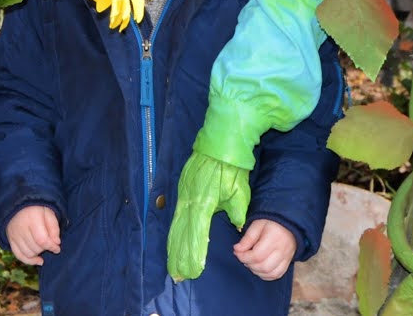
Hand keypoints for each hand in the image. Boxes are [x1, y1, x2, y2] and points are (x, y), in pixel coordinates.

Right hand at [6, 205, 60, 265]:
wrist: (20, 204)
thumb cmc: (38, 209)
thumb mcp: (49, 213)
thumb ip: (54, 228)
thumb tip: (56, 243)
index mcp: (32, 218)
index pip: (42, 240)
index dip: (51, 247)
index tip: (57, 248)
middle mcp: (21, 227)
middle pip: (35, 247)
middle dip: (45, 249)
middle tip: (49, 243)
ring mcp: (14, 234)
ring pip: (28, 253)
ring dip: (38, 253)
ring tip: (43, 247)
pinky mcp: (10, 239)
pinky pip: (19, 255)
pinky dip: (29, 260)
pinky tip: (38, 260)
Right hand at [167, 149, 251, 280]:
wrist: (221, 140)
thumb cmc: (232, 166)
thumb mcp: (240, 191)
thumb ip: (236, 211)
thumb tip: (236, 225)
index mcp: (205, 203)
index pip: (198, 233)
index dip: (194, 252)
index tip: (192, 270)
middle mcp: (190, 200)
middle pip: (183, 232)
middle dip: (180, 255)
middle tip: (177, 274)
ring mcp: (184, 193)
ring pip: (178, 223)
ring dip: (175, 244)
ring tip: (172, 262)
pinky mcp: (183, 187)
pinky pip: (177, 213)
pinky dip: (175, 229)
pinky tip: (173, 240)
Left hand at [233, 218, 297, 280]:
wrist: (289, 223)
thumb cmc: (271, 222)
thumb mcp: (257, 224)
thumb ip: (248, 238)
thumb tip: (237, 250)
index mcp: (273, 238)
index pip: (257, 256)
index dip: (244, 257)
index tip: (237, 252)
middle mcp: (281, 251)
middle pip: (263, 266)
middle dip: (249, 264)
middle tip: (243, 257)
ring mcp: (286, 258)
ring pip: (270, 273)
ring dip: (256, 271)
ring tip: (250, 262)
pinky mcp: (288, 262)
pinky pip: (277, 275)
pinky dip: (266, 275)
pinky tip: (259, 269)